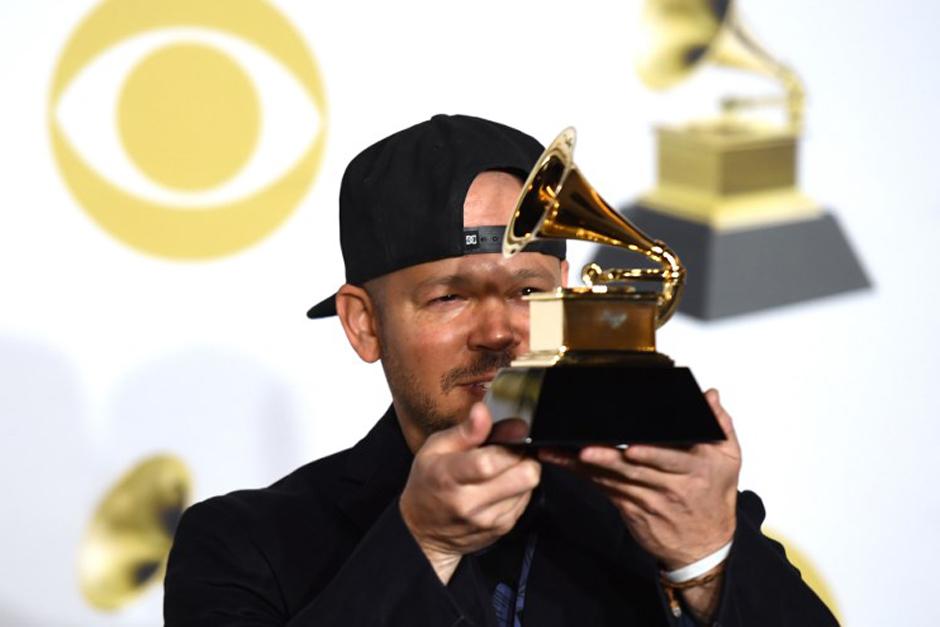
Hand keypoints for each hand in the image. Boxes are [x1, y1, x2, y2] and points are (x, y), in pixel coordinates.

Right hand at [399, 402, 541, 582]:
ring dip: (521, 471)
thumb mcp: (435, 448)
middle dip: (524, 456)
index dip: (508, 444)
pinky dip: (519, 488)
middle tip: (509, 451)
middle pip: (524, 475)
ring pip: (530, 486)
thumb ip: (465, 430)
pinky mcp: (503, 527)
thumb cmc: (428, 483)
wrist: (423, 532)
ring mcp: (489, 519)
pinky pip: (527, 499)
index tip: (512, 432)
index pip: (488, 463)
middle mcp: (471, 502)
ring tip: (501, 469)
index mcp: (448, 477)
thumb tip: (483, 411)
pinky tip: (500, 485)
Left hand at [539, 389, 739, 569]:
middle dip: (608, 459)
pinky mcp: (628, 507)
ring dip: (585, 465)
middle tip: (586, 449)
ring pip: (612, 479)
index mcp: (694, 469)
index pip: (670, 460)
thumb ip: (720, 424)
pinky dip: (581, 474)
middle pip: (634, 470)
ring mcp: (646, 499)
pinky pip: (603, 488)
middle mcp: (668, 485)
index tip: (632, 447)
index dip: (650, 454)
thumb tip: (710, 395)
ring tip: (561, 451)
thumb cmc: (714, 497)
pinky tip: (561, 461)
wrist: (704, 546)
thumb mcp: (728, 459)